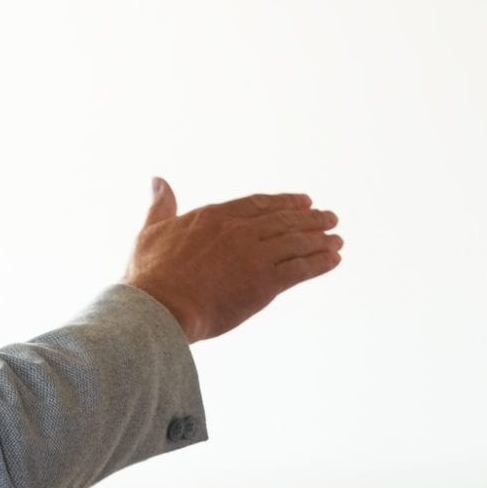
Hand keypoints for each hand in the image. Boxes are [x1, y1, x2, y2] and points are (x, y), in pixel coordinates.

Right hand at [123, 178, 342, 342]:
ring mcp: (255, 255)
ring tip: (337, 238)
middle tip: (330, 218)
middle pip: (284, 219)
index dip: (283, 202)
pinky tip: (334, 259)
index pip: (258, 204)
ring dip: (320, 239)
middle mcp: (239, 230)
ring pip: (297, 241)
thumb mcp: (150, 232)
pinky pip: (301, 268)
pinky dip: (320, 262)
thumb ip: (161, 205)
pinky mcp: (265, 282)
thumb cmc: (149, 276)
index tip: (303, 200)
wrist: (160, 307)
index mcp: (214, 216)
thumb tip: (158, 180)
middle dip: (310, 218)